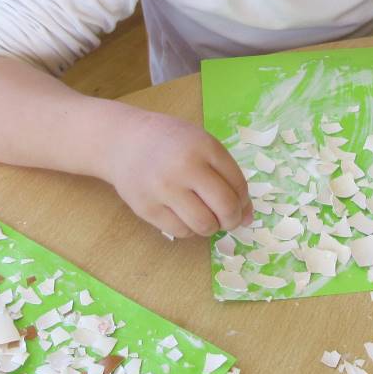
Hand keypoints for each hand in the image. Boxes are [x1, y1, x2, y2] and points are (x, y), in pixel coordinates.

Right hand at [103, 112, 252, 237]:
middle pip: (225, 208)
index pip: (238, 185)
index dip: (244, 201)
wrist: (124, 141)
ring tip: (206, 216)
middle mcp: (184, 167)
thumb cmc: (171, 142)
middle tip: (229, 219)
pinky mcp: (146, 208)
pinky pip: (181, 231)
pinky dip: (190, 229)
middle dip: (233, 219)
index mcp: (203, 147)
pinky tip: (185, 215)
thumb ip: (227, 175)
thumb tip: (248, 217)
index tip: (240, 205)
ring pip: (204, 225)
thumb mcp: (202, 144)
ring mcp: (163, 189)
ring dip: (212, 227)